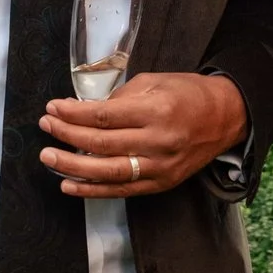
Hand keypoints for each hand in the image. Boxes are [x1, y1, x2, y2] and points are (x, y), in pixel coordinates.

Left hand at [40, 73, 247, 197]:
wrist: (226, 118)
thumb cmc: (188, 94)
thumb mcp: (154, 82)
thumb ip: (119, 99)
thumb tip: (83, 111)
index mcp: (156, 111)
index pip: (104, 116)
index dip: (73, 114)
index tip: (53, 108)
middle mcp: (158, 142)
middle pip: (102, 144)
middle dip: (67, 136)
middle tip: (46, 127)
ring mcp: (160, 167)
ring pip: (107, 173)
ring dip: (73, 167)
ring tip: (48, 158)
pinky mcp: (161, 183)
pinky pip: (121, 190)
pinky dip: (92, 190)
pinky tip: (69, 184)